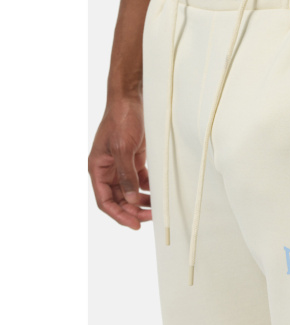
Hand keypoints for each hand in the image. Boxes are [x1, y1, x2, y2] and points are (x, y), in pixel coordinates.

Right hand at [88, 99, 151, 229]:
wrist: (131, 100)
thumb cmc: (121, 120)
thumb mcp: (123, 148)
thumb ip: (126, 175)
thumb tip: (132, 199)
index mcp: (97, 168)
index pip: (105, 201)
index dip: (119, 215)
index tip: (134, 224)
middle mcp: (108, 170)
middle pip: (119, 199)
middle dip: (132, 210)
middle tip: (149, 218)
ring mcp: (121, 166)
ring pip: (130, 192)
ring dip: (141, 202)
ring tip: (155, 209)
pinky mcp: (134, 160)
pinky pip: (140, 181)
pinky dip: (148, 189)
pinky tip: (157, 194)